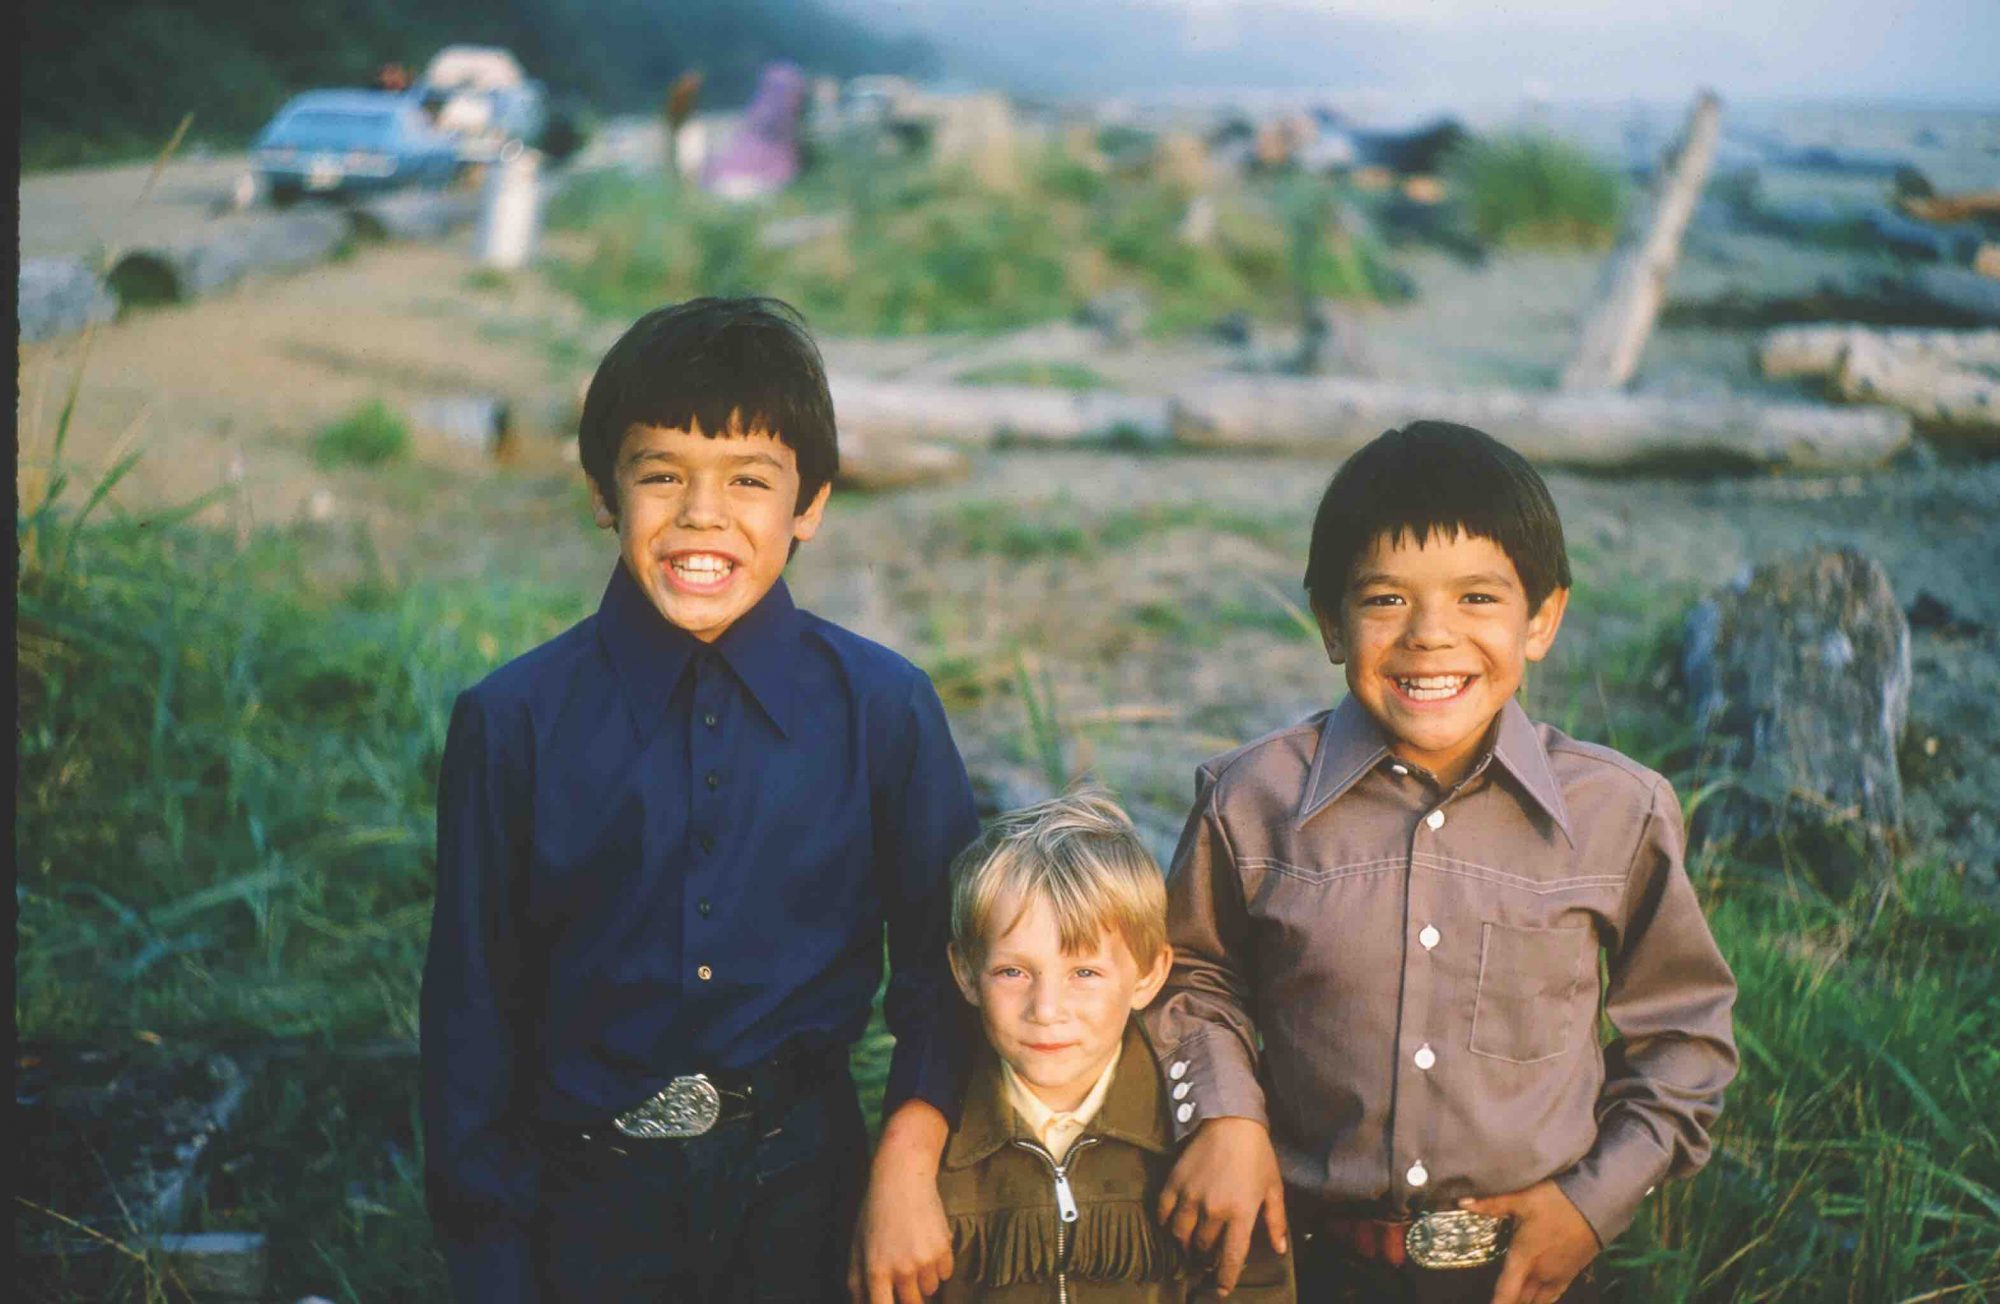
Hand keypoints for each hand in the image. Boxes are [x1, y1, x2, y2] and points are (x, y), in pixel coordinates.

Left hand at [848, 1102, 952, 1303]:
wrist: (902, 1178)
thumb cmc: (875, 1212)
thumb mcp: (857, 1245)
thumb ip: (856, 1281)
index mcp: (876, 1271)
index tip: (893, 1300)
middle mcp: (902, 1270)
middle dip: (909, 1296)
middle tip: (905, 1276)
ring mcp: (926, 1260)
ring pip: (931, 1289)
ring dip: (924, 1279)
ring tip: (914, 1252)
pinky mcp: (945, 1248)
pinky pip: (946, 1273)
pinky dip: (939, 1265)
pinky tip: (928, 1243)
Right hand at [1156, 1116, 1289, 1297]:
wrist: (1230, 1119)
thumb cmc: (1257, 1154)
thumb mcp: (1273, 1187)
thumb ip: (1275, 1221)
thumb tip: (1279, 1249)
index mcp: (1241, 1213)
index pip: (1231, 1257)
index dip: (1225, 1278)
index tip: (1222, 1289)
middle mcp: (1214, 1209)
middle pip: (1204, 1248)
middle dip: (1206, 1257)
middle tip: (1208, 1257)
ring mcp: (1191, 1196)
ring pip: (1181, 1235)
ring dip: (1186, 1244)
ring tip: (1191, 1244)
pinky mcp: (1175, 1183)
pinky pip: (1164, 1213)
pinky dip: (1167, 1223)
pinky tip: (1174, 1224)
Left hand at [1459, 1181, 1599, 1303]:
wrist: (1598, 1205)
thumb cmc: (1557, 1201)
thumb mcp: (1522, 1199)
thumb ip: (1491, 1204)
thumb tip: (1461, 1202)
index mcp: (1524, 1259)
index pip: (1506, 1293)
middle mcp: (1540, 1273)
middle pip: (1521, 1300)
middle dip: (1509, 1302)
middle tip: (1500, 1300)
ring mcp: (1558, 1276)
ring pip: (1537, 1300)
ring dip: (1524, 1302)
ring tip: (1513, 1298)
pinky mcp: (1571, 1274)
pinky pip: (1552, 1296)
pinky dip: (1541, 1300)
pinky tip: (1536, 1298)